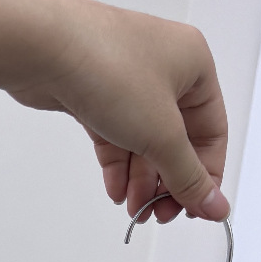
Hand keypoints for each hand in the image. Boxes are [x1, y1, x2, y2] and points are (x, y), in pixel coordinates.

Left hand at [8, 0, 228, 225]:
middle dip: (168, 183)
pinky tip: (116, 192)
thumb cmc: (111, 71)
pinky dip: (118, 167)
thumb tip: (217, 208)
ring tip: (135, 209)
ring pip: (145, 143)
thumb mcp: (162, 134)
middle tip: (160, 214)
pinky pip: (117, 137)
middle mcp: (165, 68)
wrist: (43, 47)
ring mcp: (128, 80)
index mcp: (194, 64)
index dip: (206, 176)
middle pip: (177, 141)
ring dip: (142, 182)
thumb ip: (189, 177)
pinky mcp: (97, 93)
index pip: (212, 132)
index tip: (195, 211)